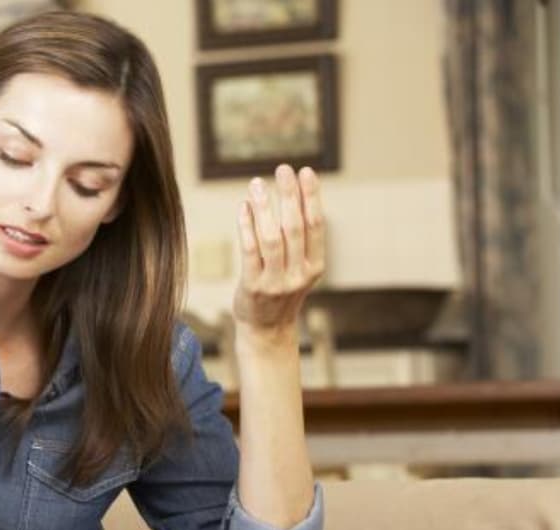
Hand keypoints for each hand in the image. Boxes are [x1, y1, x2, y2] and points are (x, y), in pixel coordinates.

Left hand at [232, 165, 325, 338]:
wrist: (267, 329)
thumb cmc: (282, 290)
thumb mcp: (299, 268)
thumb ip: (300, 239)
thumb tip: (294, 194)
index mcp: (315, 266)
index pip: (316, 226)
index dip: (311, 198)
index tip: (306, 172)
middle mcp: (298, 274)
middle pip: (294, 228)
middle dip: (289, 196)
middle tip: (283, 169)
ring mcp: (275, 282)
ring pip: (271, 238)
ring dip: (264, 208)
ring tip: (257, 184)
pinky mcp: (253, 286)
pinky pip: (249, 251)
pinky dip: (246, 226)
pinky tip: (243, 207)